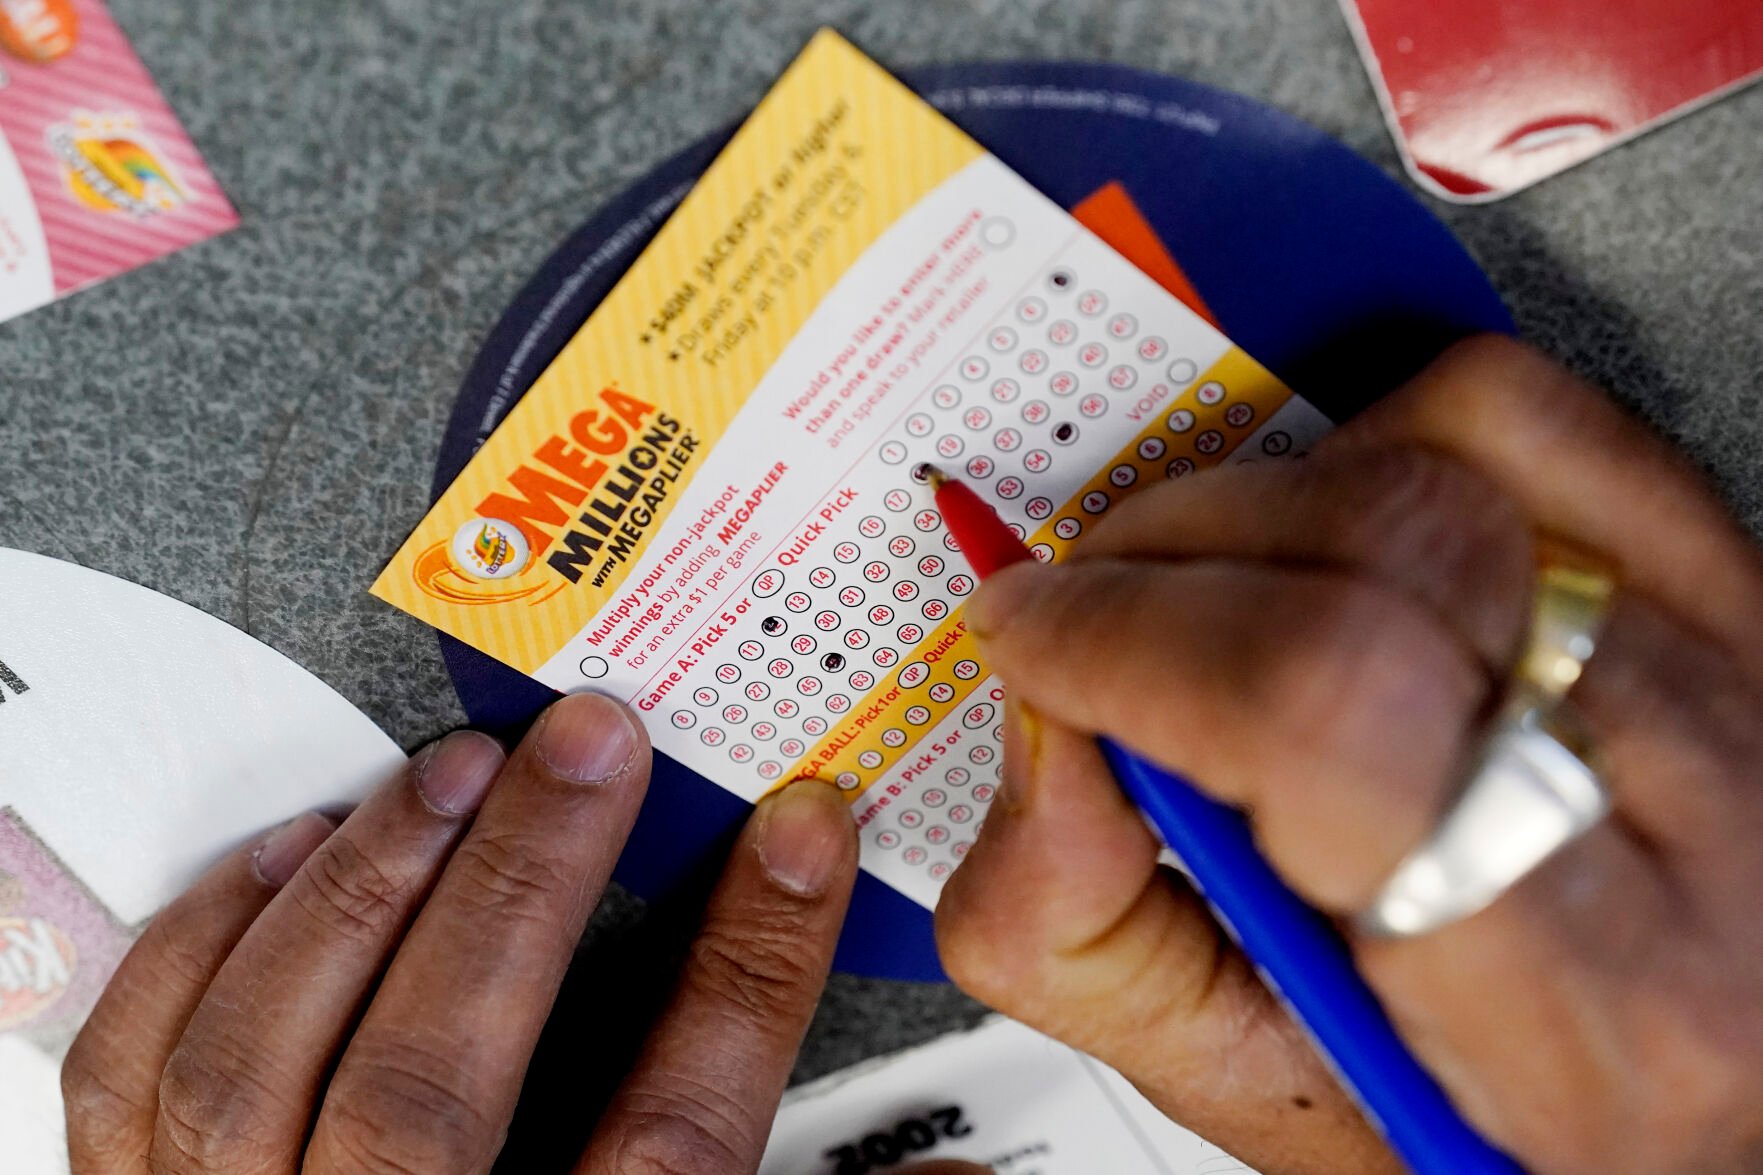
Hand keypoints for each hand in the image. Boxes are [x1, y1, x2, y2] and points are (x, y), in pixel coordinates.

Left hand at [61, 693, 866, 1174]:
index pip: (668, 1142)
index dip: (748, 971)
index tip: (797, 837)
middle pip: (436, 1084)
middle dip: (527, 884)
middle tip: (595, 746)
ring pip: (265, 1063)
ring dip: (370, 886)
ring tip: (454, 772)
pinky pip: (140, 1077)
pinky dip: (207, 944)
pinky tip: (294, 854)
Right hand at [935, 336, 1762, 1174]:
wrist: (1704, 1098)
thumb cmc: (1501, 1121)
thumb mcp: (1263, 1094)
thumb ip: (1089, 942)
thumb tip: (1038, 732)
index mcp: (1578, 995)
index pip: (1329, 707)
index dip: (1133, 638)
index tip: (1034, 639)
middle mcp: (1692, 816)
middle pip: (1388, 547)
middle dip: (1169, 550)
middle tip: (1098, 616)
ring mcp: (1733, 679)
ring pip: (1464, 452)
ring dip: (1272, 492)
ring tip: (1224, 590)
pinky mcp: (1735, 591)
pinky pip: (1539, 418)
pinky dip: (1389, 435)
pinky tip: (1346, 541)